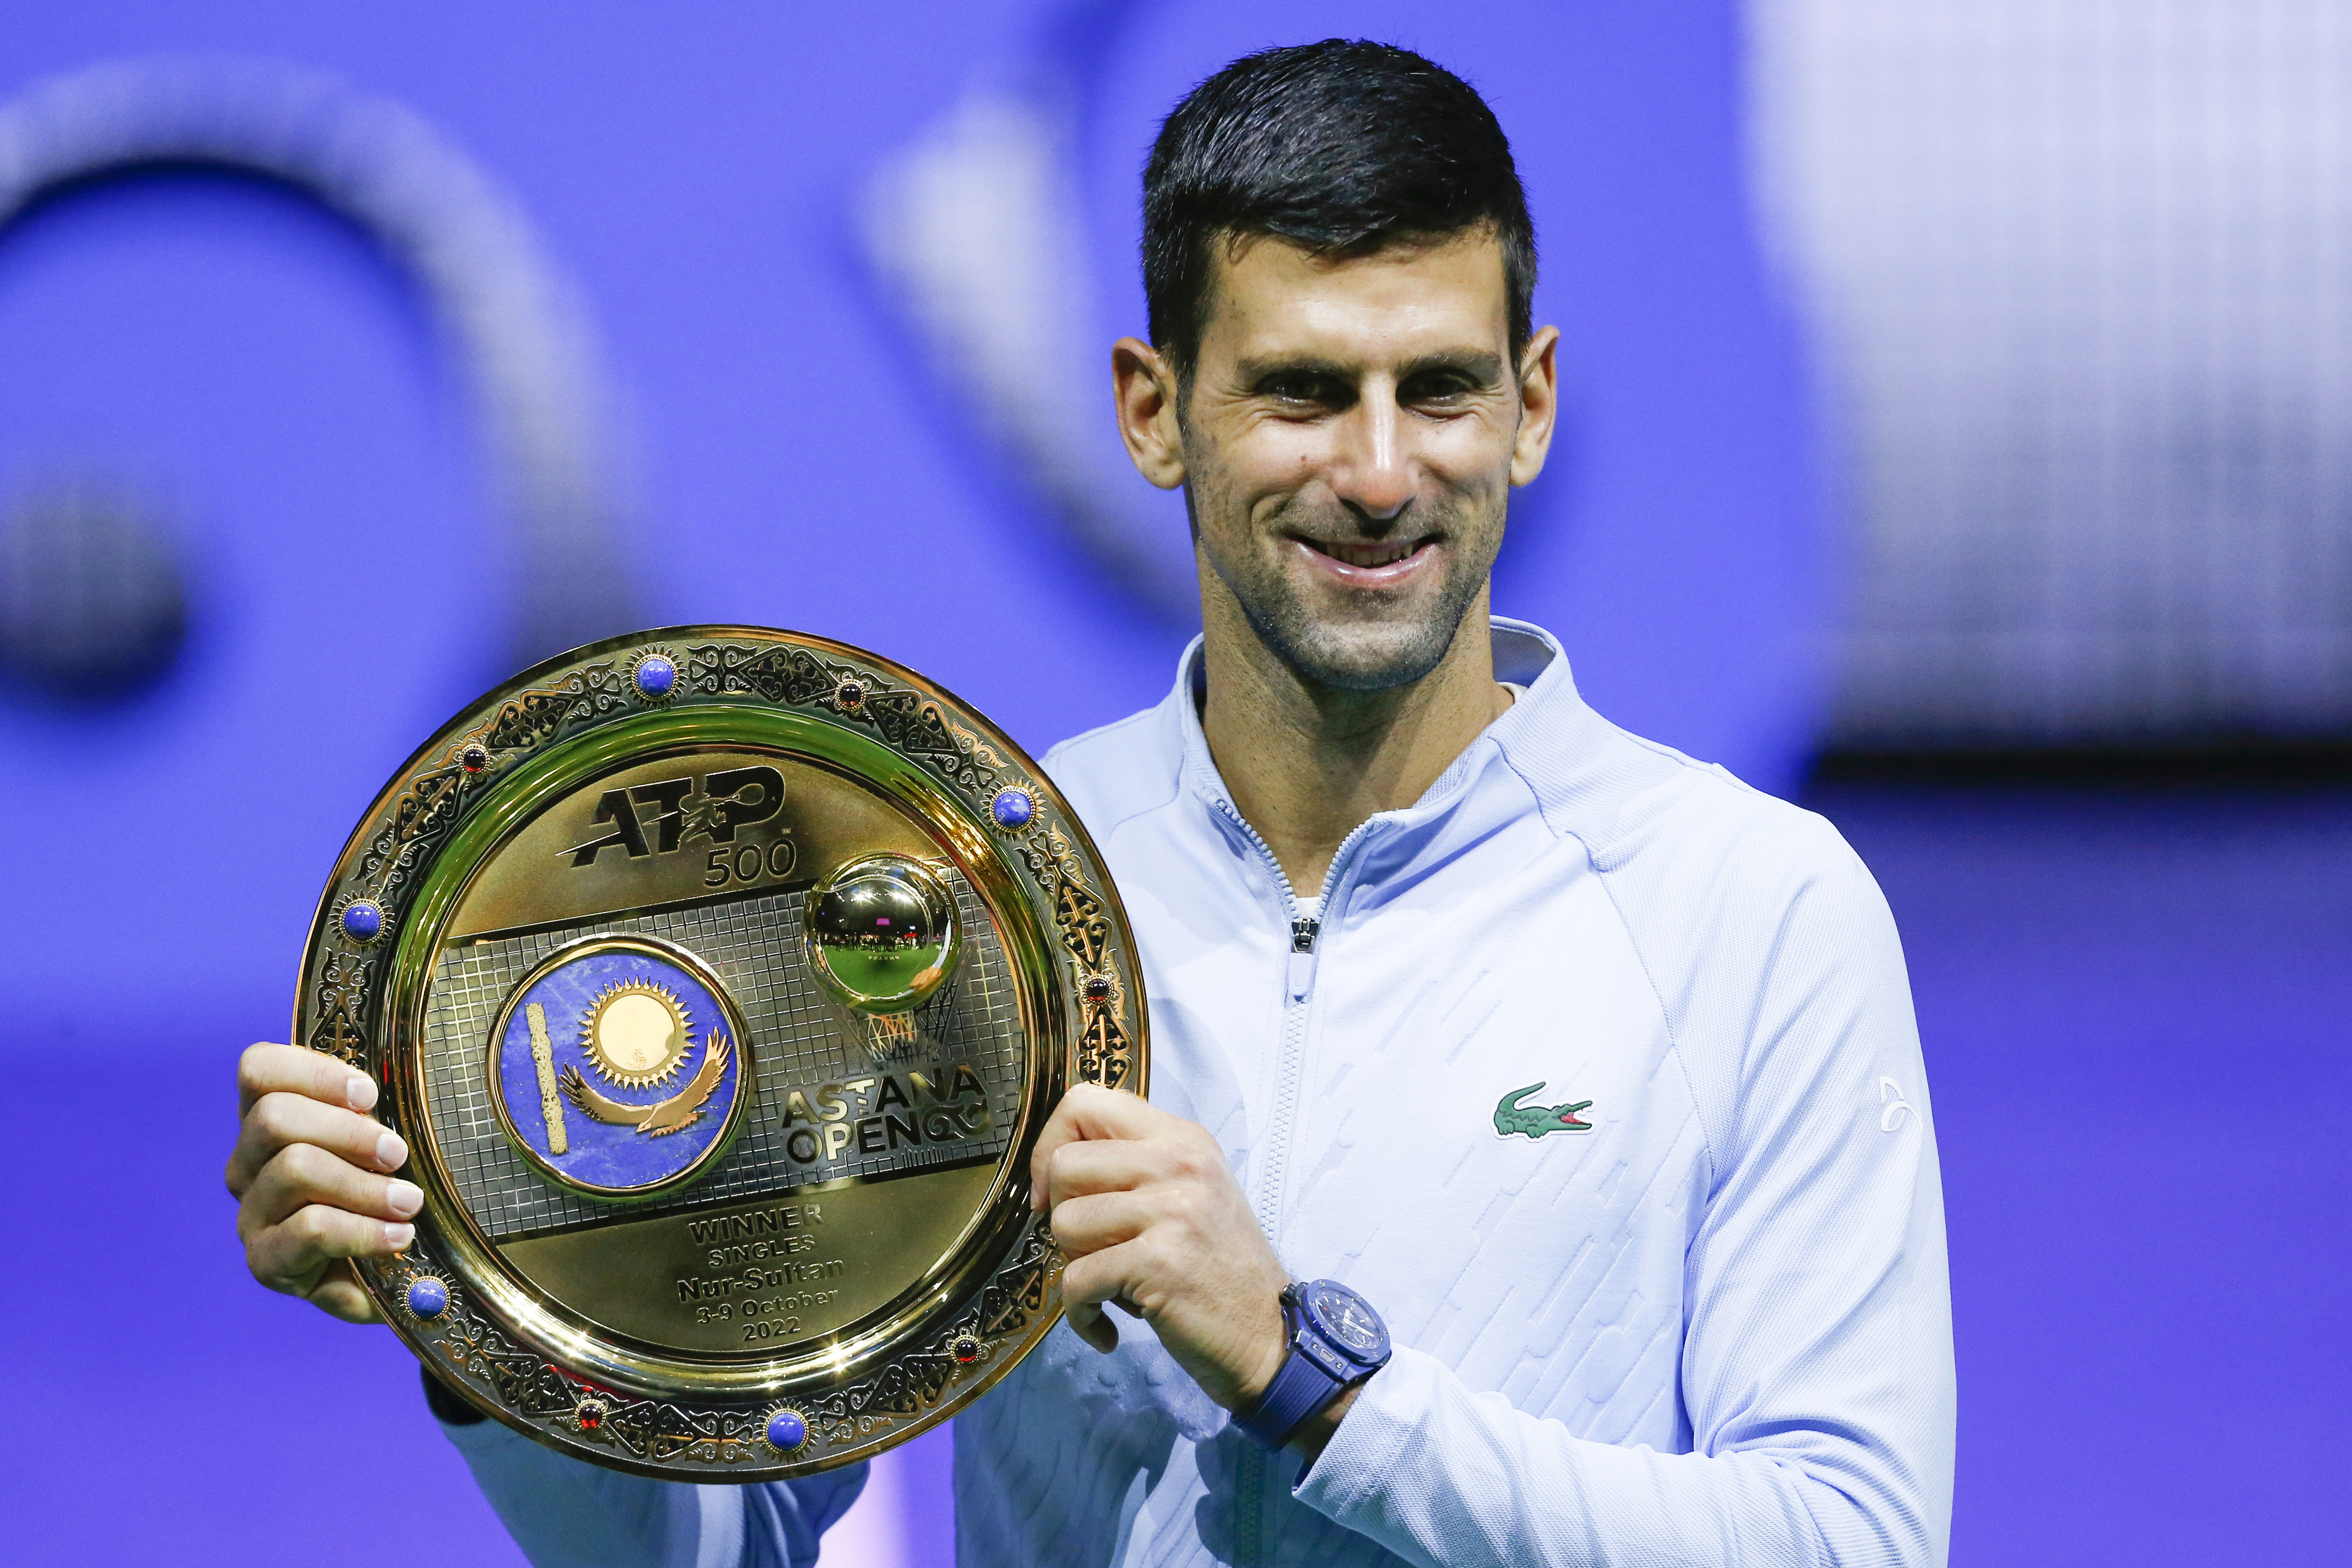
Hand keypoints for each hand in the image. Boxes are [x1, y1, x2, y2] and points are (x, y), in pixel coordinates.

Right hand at [227, 1043, 421, 1322]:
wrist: (390, 1276)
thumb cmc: (389, 1193)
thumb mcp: (386, 1143)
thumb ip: (377, 1111)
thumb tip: (404, 1076)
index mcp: (271, 1119)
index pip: (258, 1070)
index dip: (313, 1073)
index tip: (370, 1094)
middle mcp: (249, 1162)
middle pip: (274, 1117)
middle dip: (347, 1131)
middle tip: (397, 1154)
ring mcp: (252, 1212)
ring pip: (294, 1168)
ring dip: (363, 1184)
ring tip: (409, 1202)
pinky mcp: (265, 1260)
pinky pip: (310, 1229)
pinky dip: (364, 1230)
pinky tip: (400, 1236)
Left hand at [1031, 1084, 1290, 1410]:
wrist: (1268, 1335)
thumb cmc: (1217, 1269)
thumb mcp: (1188, 1194)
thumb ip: (1133, 1166)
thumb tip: (1052, 1163)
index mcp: (1182, 1138)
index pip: (1085, 1102)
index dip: (1051, 1145)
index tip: (1056, 1192)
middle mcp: (1179, 1163)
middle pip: (1064, 1165)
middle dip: (1062, 1215)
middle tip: (1095, 1250)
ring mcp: (1172, 1210)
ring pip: (1064, 1223)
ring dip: (1075, 1267)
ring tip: (1113, 1285)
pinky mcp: (1158, 1262)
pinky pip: (1077, 1281)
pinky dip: (1081, 1315)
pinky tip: (1105, 1328)